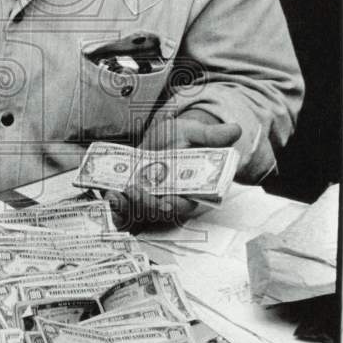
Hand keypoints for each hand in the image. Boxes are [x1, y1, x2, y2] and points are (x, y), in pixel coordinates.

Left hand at [107, 111, 241, 229]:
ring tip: (115, 195)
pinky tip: (106, 195)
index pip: (184, 205)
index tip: (166, 201)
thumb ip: (212, 135)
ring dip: (125, 207)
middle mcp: (169, 199)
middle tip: (134, 192)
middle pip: (157, 212)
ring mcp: (149, 199)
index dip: (174, 206)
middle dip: (145, 206)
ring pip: (137, 212)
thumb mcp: (196, 132)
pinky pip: (122, 207)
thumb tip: (236, 130)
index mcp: (190, 191)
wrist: (165, 138)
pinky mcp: (132, 195)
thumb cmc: (184, 137)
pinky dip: (114, 205)